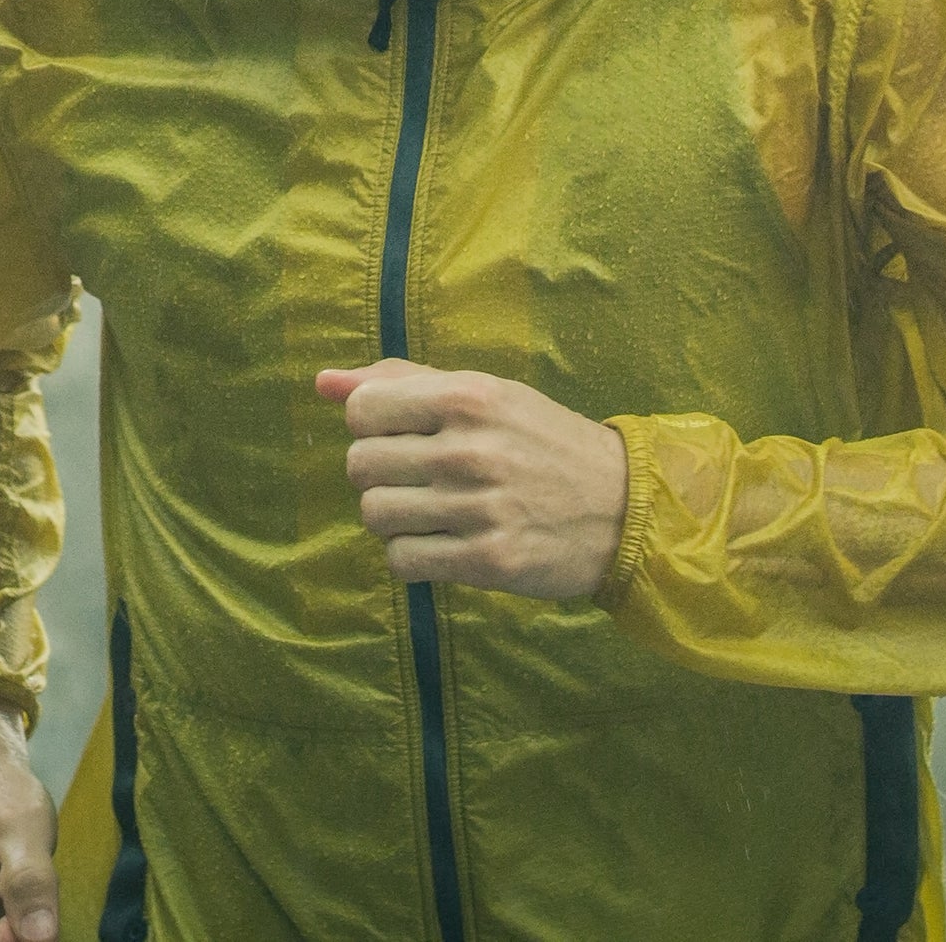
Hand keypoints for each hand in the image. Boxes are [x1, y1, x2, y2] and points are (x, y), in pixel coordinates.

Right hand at [0, 699, 57, 941]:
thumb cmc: (3, 801)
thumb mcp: (28, 829)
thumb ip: (31, 882)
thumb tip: (41, 939)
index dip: (21, 934)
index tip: (36, 900)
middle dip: (12, 932)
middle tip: (21, 887)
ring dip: (5, 931)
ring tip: (8, 889)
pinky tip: (0, 902)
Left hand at [318, 359, 627, 598]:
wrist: (622, 505)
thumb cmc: (542, 441)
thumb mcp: (485, 393)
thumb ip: (402, 383)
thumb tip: (323, 383)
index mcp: (469, 398)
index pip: (362, 410)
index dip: (372, 424)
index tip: (404, 433)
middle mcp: (470, 450)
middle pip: (361, 465)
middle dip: (380, 472)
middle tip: (420, 475)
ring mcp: (478, 509)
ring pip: (375, 515)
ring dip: (394, 516)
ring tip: (431, 509)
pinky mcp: (486, 561)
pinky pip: (401, 561)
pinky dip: (411, 554)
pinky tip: (441, 541)